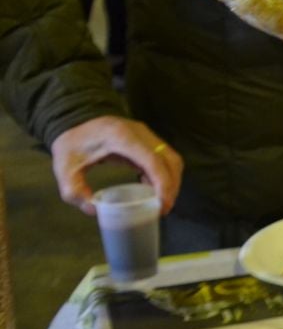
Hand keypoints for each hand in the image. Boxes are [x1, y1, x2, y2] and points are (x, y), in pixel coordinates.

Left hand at [50, 116, 183, 214]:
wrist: (75, 119)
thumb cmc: (72, 143)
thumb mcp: (64, 168)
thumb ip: (74, 190)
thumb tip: (94, 210)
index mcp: (122, 138)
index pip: (153, 160)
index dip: (162, 183)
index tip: (161, 205)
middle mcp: (141, 134)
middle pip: (169, 160)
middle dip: (171, 186)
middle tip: (163, 208)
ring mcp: (146, 135)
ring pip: (171, 158)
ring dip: (171, 180)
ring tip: (160, 201)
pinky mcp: (146, 140)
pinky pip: (163, 157)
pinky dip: (163, 174)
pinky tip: (151, 188)